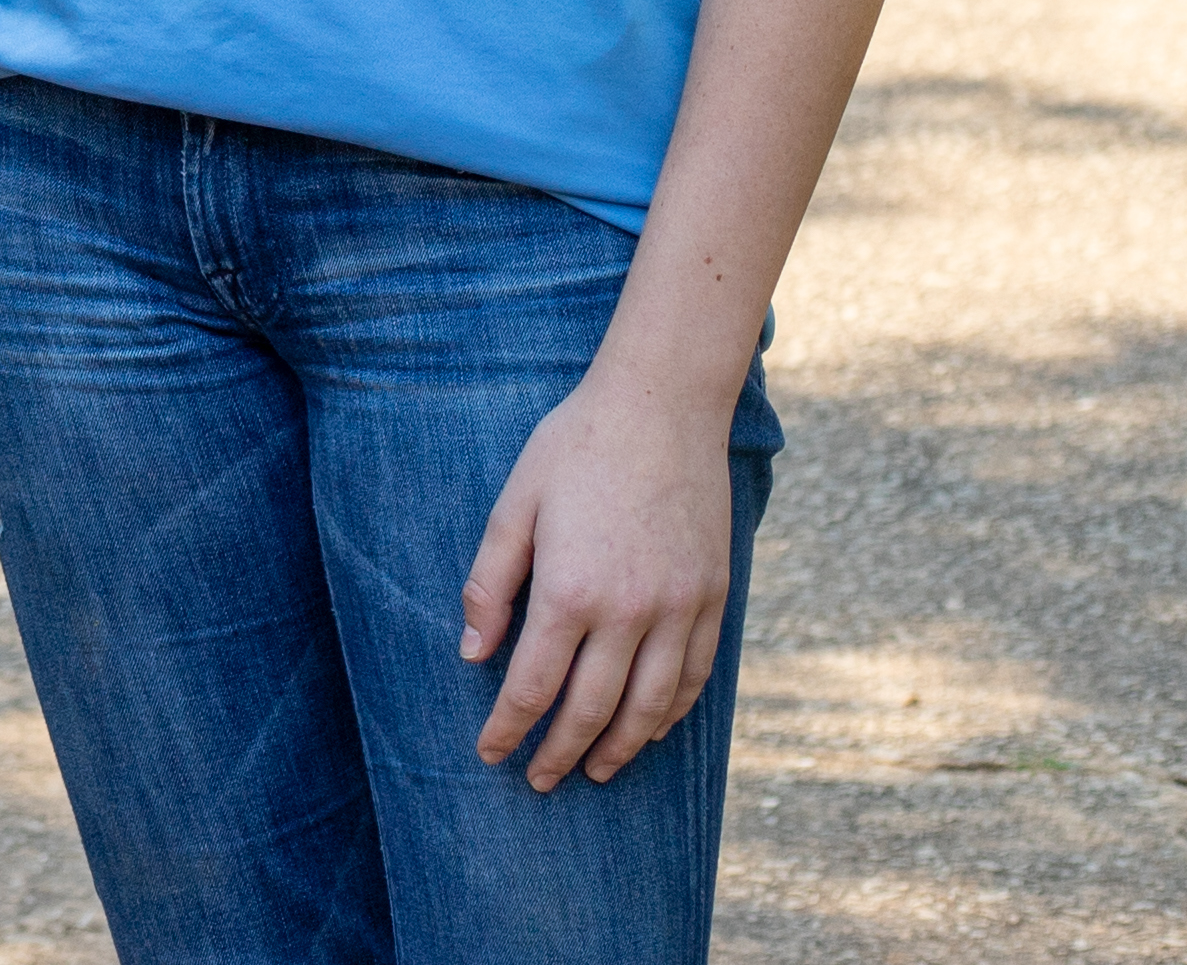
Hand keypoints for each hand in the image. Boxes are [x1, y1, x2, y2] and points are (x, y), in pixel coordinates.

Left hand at [461, 369, 737, 789]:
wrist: (662, 405)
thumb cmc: (575, 447)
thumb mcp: (513, 505)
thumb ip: (489, 584)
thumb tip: (472, 653)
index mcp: (570, 591)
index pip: (532, 687)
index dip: (508, 728)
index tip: (490, 752)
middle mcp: (630, 613)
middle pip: (591, 709)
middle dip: (559, 753)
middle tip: (538, 780)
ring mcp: (680, 609)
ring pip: (651, 707)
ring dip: (620, 747)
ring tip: (595, 769)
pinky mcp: (714, 597)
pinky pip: (696, 676)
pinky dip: (671, 712)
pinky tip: (651, 727)